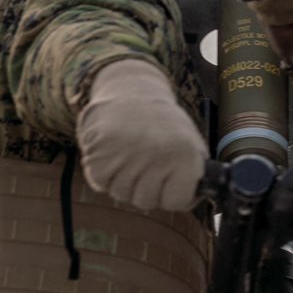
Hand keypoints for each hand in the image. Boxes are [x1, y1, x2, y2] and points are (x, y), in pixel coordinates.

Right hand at [76, 59, 208, 212]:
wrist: (131, 90)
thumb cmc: (163, 123)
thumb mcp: (191, 143)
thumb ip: (194, 177)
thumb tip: (193, 201)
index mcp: (186, 155)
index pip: (177, 202)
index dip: (171, 192)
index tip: (169, 175)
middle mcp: (158, 156)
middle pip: (146, 202)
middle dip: (145, 187)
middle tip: (146, 159)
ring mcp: (126, 156)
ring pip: (121, 194)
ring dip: (124, 179)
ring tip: (131, 152)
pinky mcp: (98, 154)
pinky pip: (101, 184)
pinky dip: (105, 173)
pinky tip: (114, 152)